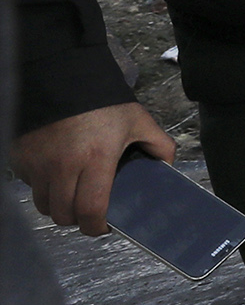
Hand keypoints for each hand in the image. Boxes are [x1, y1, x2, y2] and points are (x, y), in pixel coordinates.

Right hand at [11, 102, 177, 236]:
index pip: (89, 210)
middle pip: (62, 214)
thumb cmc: (104, 102)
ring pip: (42, 204)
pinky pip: (29, 184)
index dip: (96, 226)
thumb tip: (166, 168)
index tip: (104, 226)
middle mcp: (61, 165)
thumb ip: (159, 146)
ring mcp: (37, 162)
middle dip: (77, 219)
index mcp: (95, 159)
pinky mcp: (19, 157)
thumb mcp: (139, 122)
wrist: (64, 78)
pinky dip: (42, 186)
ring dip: (58, 205)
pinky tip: (57, 173)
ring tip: (73, 193)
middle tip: (89, 211)